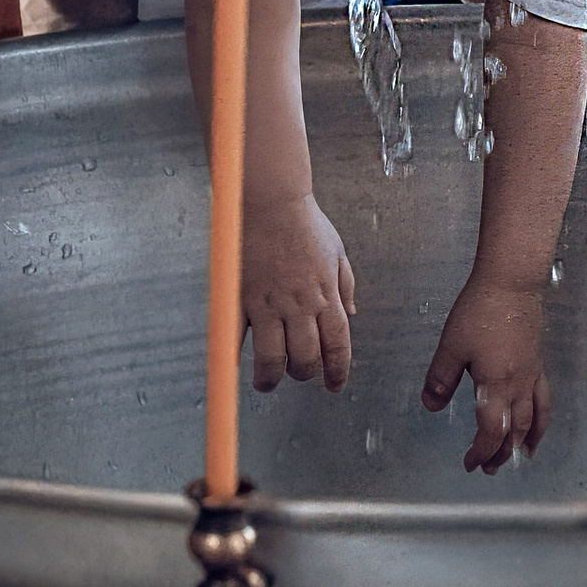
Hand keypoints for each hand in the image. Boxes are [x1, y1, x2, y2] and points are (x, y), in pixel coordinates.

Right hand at [241, 191, 356, 392]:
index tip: (334, 386)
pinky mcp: (242, 297)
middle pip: (305, 359)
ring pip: (272, 359)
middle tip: (298, 374)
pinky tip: (236, 367)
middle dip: (304, 375)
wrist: (272, 200)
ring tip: (266, 383)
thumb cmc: (305, 223)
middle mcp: (300, 305)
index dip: (337, 373)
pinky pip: (237, 337)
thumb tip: (351, 314)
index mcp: (326, 296)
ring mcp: (270, 304)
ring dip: (270, 379)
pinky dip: (235, 357)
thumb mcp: (337, 253)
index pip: (338, 347)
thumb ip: (345, 286)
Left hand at [421, 278, 551, 473]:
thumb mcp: (451, 346)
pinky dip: (542, 419)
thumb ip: (441, 379)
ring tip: (519, 457)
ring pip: (532, 419)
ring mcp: (531, 375)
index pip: (490, 432)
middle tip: (489, 467)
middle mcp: (518, 385)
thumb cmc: (481, 310)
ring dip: (523, 442)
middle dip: (500, 453)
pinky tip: (538, 422)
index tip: (469, 463)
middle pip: (513, 432)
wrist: (511, 282)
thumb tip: (431, 405)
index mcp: (495, 385)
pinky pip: (544, 400)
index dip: (480, 452)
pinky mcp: (537, 363)